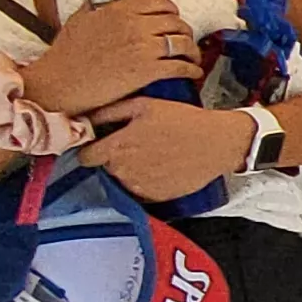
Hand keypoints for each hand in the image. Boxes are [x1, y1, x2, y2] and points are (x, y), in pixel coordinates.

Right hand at [24, 0, 196, 114]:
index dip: (172, 10)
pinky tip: (192, 73)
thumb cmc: (66, 55)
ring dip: (192, 51)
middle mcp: (136, 25)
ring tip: (192, 58)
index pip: (159, 1)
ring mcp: (143, 48)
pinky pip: (180, 67)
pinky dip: (191, 70)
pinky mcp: (147, 72)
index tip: (173, 17)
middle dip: (184, 31)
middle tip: (184, 40)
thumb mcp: (80, 20)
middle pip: (176, 22)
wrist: (59, 83)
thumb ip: (96, 6)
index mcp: (121, 9)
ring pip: (183, 43)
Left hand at [80, 95, 250, 203]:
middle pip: (106, 167)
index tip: (99, 144)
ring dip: (131, 168)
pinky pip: (139, 190)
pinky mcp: (155, 197)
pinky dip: (146, 180)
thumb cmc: (182, 120)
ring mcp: (139, 186)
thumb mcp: (144, 105)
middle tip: (137, 142)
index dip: (90, 149)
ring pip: (122, 179)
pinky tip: (162, 165)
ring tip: (153, 153)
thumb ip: (109, 112)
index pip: (86, 157)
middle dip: (115, 156)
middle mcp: (124, 170)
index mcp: (118, 146)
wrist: (216, 143)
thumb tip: (86, 119)